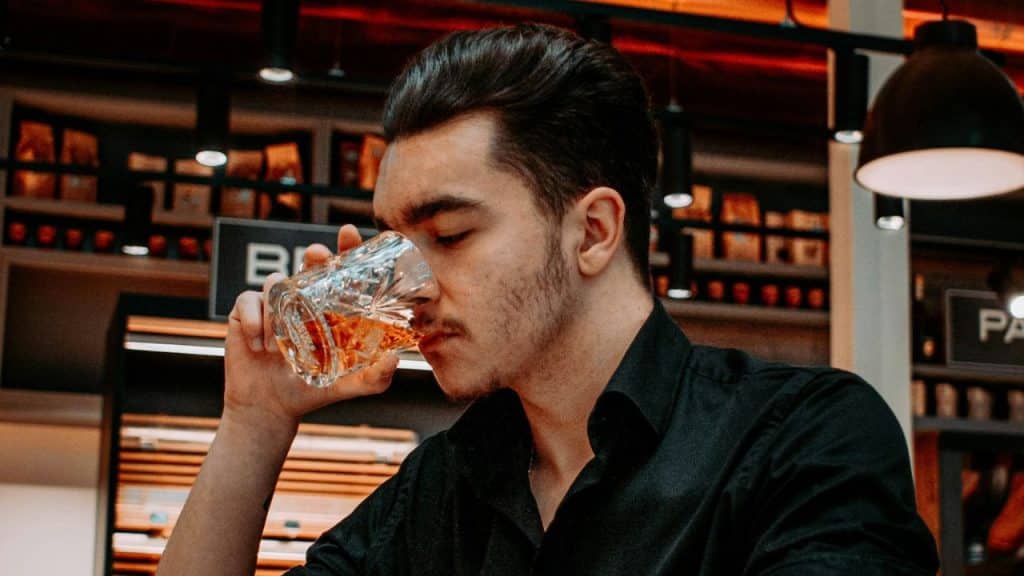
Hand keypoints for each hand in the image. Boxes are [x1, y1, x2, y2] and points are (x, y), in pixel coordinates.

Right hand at [223, 224, 398, 434]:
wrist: (271, 408)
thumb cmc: (313, 391)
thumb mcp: (351, 386)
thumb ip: (375, 378)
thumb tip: (395, 360)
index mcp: (330, 309)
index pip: (340, 271)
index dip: (345, 248)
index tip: (349, 233)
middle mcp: (304, 300)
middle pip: (309, 264)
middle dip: (314, 254)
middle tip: (316, 255)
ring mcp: (274, 304)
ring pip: (275, 282)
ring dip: (278, 310)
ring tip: (278, 348)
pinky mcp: (245, 312)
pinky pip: (249, 301)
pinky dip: (254, 321)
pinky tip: (259, 346)